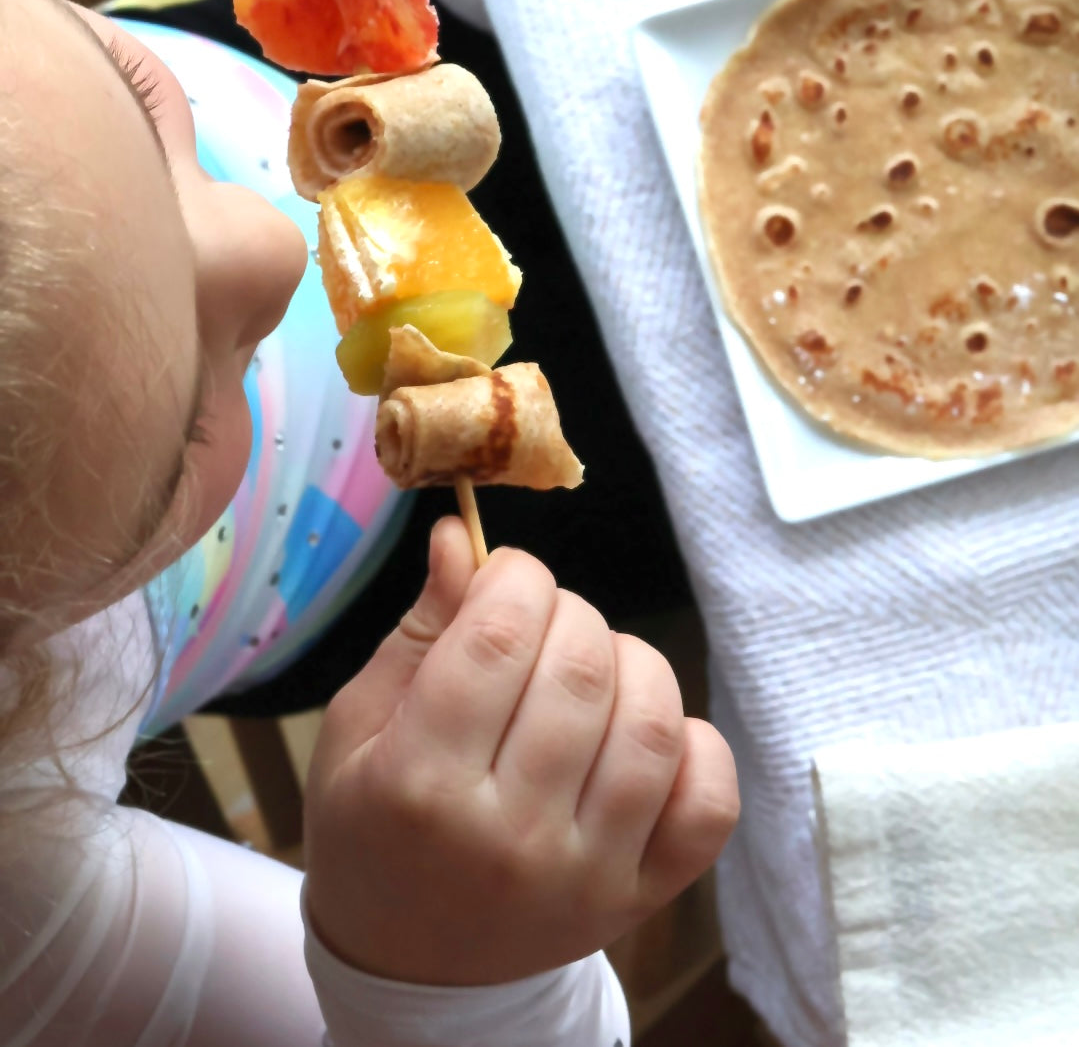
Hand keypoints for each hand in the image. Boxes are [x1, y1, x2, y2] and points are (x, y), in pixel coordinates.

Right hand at [304, 518, 737, 986]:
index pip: (498, 637)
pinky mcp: (643, 899)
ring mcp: (587, 875)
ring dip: (631, 662)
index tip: (506, 577)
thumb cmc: (375, 828)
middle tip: (540, 625)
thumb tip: (462, 538)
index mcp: (420, 786)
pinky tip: (642, 735)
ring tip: (590, 670)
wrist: (414, 966)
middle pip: (581, 667)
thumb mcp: (360, 727)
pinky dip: (693, 743)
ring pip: (651, 721)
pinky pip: (708, 800)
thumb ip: (420, 629)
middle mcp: (509, 837)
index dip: (515, 576)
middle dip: (568, 611)